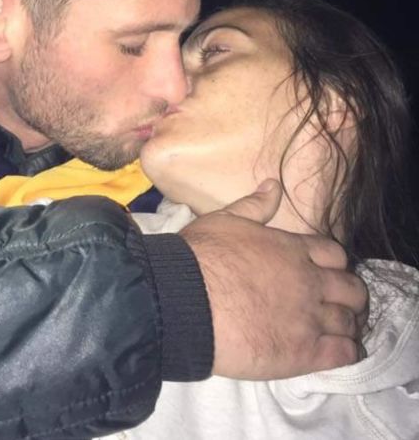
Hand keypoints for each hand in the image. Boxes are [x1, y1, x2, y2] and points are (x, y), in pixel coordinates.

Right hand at [180, 179, 367, 379]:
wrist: (186, 299)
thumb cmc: (202, 256)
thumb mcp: (226, 220)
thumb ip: (255, 205)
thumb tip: (274, 185)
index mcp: (293, 250)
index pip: (335, 255)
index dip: (334, 264)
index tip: (326, 273)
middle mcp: (309, 282)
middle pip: (352, 289)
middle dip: (350, 296)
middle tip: (338, 303)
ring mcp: (309, 318)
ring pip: (350, 323)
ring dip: (349, 325)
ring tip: (339, 331)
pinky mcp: (304, 353)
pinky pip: (343, 353)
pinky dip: (347, 351)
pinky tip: (339, 351)